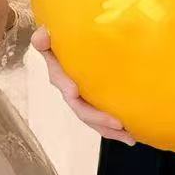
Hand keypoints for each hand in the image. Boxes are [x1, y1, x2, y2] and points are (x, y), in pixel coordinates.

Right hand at [31, 26, 135, 145]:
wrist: (74, 47)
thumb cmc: (63, 42)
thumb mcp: (51, 37)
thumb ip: (44, 38)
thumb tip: (41, 37)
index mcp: (59, 74)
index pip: (60, 81)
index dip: (66, 87)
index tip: (74, 92)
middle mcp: (71, 91)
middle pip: (81, 109)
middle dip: (97, 118)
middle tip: (117, 123)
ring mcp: (85, 100)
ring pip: (94, 119)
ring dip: (110, 130)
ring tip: (129, 136)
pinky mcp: (97, 103)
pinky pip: (104, 119)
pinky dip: (117, 129)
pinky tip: (133, 134)